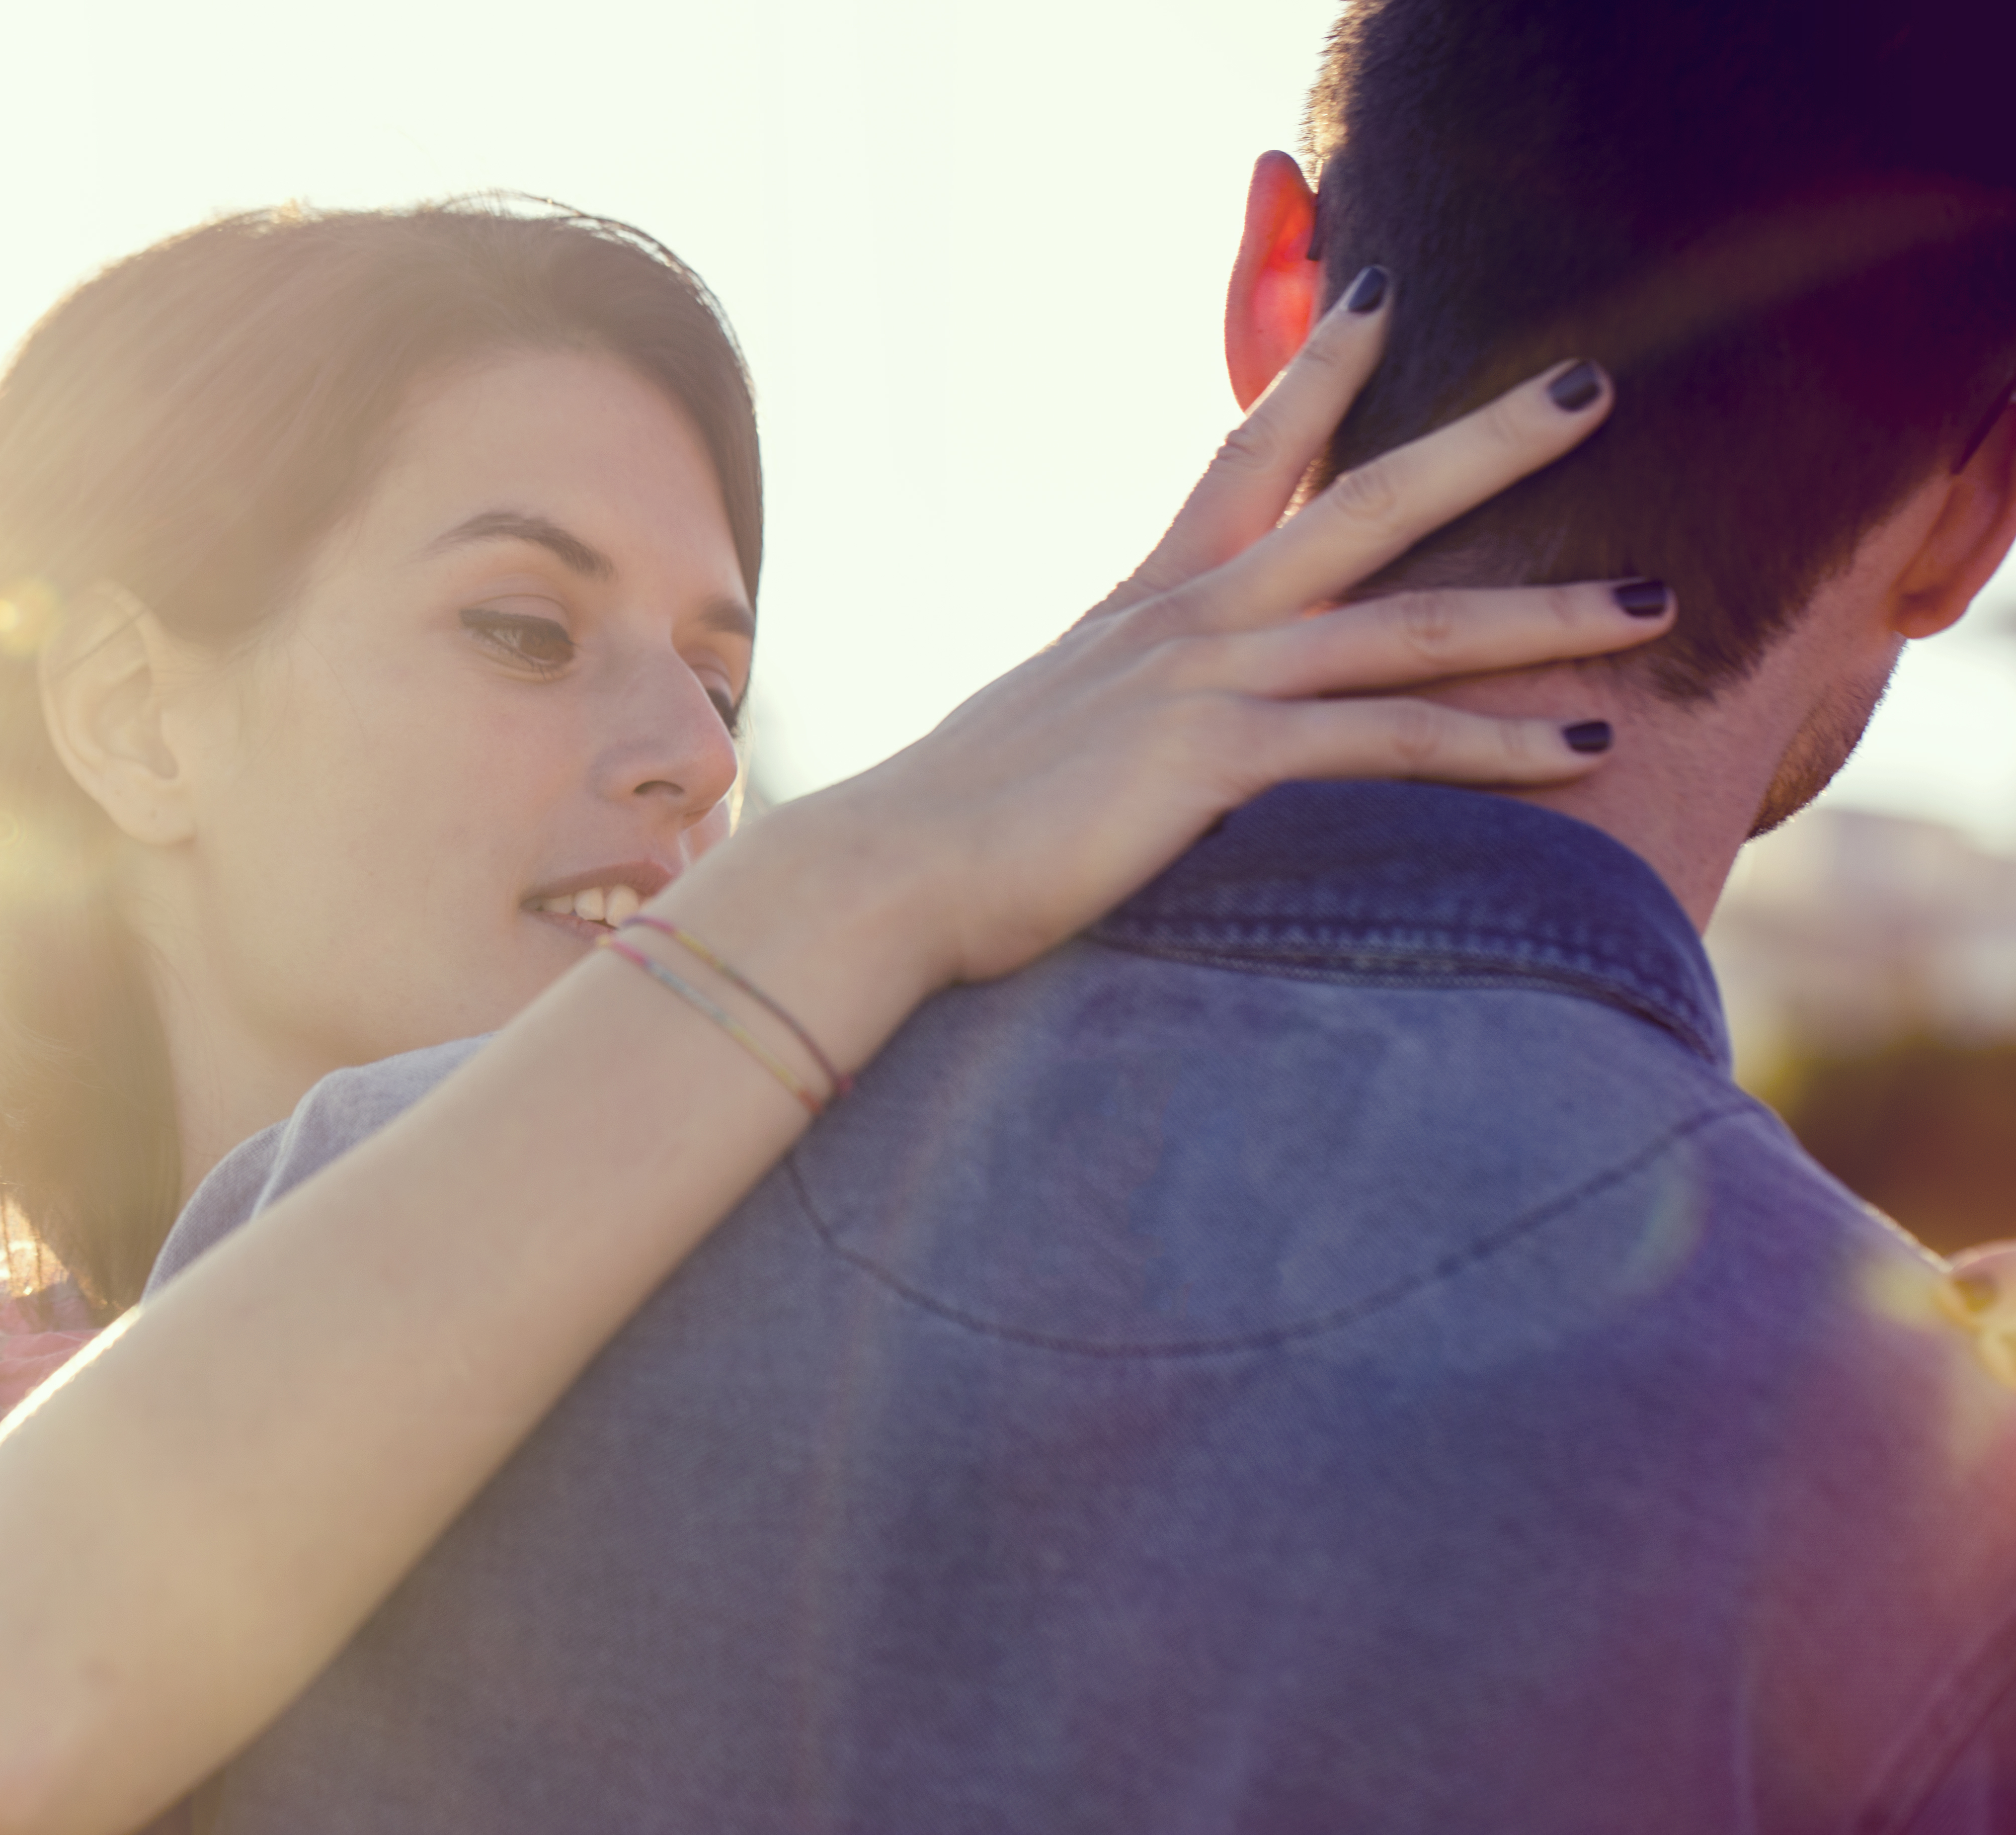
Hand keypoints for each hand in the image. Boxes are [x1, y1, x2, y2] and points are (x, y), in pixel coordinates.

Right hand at [800, 275, 1664, 994]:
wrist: (886, 873)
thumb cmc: (958, 826)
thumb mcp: (1049, 730)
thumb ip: (1119, 706)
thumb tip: (1149, 729)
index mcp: (1145, 607)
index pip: (1243, 461)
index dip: (1316, 373)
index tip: (1378, 298)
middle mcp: (1186, 622)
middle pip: (1363, 503)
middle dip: (1486, 441)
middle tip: (1590, 385)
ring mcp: (1205, 682)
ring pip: (1407, 622)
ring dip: (1544, 612)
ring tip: (1652, 599)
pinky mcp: (1216, 761)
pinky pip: (1387, 743)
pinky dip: (1491, 745)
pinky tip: (1579, 750)